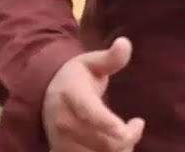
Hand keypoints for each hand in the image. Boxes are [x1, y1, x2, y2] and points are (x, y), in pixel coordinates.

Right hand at [42, 37, 144, 151]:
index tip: (127, 128)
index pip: (89, 112)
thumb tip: (125, 42)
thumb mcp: (92, 62)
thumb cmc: (77, 77)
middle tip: (137, 124)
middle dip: (127, 137)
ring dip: (121, 149)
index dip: (107, 123)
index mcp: (72, 96)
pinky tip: (118, 147)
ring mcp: (62, 141)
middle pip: (100, 140)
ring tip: (128, 135)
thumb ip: (110, 57)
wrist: (47, 94)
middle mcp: (64, 122)